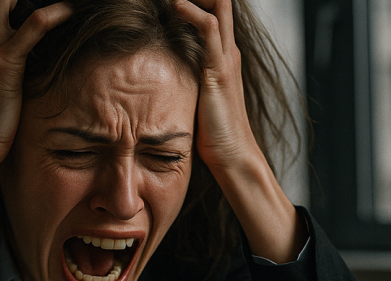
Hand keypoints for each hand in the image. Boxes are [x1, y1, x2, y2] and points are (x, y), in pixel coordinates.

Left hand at [173, 0, 258, 178]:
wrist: (232, 155)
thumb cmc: (212, 134)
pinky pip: (209, 29)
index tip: (171, 1)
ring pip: (218, 7)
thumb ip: (184, 79)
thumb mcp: (195, 97)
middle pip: (220, 2)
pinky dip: (192, 12)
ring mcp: (225, 58)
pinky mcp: (219, 69)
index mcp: (223, 56)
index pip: (216, 12)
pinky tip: (175, 5)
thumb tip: (158, 75)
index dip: (197, 0)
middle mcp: (227, 51)